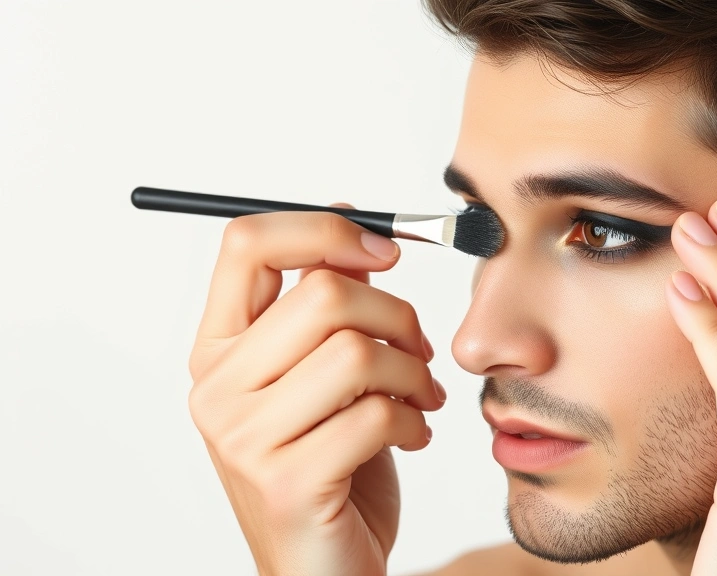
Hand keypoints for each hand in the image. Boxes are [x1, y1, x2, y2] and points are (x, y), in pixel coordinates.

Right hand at [187, 203, 444, 575]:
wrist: (325, 565)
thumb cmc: (330, 464)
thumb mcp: (325, 374)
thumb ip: (327, 303)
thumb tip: (354, 223)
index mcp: (218, 347)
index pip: (247, 243)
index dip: (325, 229)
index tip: (386, 249)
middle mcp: (217, 388)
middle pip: (323, 295)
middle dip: (397, 315)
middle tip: (420, 347)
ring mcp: (244, 440)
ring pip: (357, 354)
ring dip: (414, 373)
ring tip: (421, 398)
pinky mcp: (286, 483)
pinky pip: (374, 416)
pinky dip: (414, 421)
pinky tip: (412, 436)